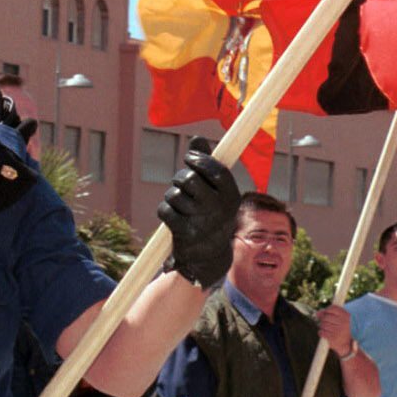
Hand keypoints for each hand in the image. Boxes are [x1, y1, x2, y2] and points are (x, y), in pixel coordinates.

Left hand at [159, 136, 238, 289]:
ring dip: (172, 197)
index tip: (189, 157)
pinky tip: (173, 218)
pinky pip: (165, 210)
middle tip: (183, 185)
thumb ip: (207, 164)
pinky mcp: (185, 233)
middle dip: (180, 179)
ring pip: (174, 195)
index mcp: (231, 196)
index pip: (216, 170)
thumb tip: (197, 138)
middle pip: (189, 179)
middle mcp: (219, 209)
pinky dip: (165, 211)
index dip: (200, 159)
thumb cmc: (211, 215)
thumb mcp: (216, 192)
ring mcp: (202, 222)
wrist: (209, 257)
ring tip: (181, 207)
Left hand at [316, 305, 352, 357]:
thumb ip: (328, 313)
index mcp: (346, 316)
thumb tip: (317, 313)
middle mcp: (343, 322)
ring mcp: (338, 331)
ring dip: (322, 327)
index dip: (327, 310)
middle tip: (327, 323)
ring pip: (323, 324)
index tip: (327, 314)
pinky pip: (322, 332)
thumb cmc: (342, 329)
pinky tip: (325, 334)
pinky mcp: (333, 338)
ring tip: (327, 329)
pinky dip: (321, 332)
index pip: (332, 308)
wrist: (347, 344)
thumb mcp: (339, 319)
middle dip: (323, 320)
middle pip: (326, 317)